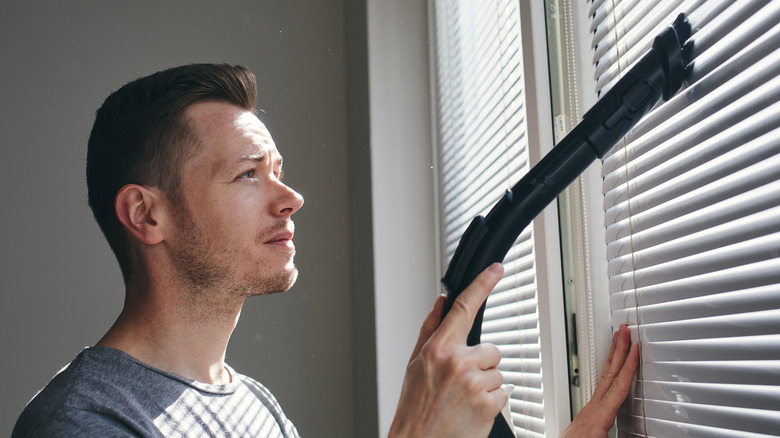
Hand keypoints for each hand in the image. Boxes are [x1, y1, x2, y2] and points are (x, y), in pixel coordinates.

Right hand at [389, 263, 507, 437]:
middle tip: (461, 383)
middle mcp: (457, 362)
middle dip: (481, 363)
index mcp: (438, 349)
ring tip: (463, 399)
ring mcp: (475, 383)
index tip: (495, 269)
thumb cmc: (415, 407)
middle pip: (491, 348)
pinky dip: (491, 403)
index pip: (464, 307)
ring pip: (498, 372)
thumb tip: (441, 303)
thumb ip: (430, 330)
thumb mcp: (415, 364)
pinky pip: (503, 394)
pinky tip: (471, 410)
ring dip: (486, 385)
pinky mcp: (489, 404)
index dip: (482, 284)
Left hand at [560, 324, 638, 437]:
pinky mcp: (587, 415)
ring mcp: (588, 410)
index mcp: (599, 418)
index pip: (618, 385)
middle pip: (609, 373)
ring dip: (613, 357)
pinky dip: (609, 373)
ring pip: (604, 378)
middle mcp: (592, 409)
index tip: (635, 347)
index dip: (628, 365)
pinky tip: (612, 370)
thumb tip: (645, 435)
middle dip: (618, 349)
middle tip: (624, 328)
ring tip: (619, 339)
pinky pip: (601, 388)